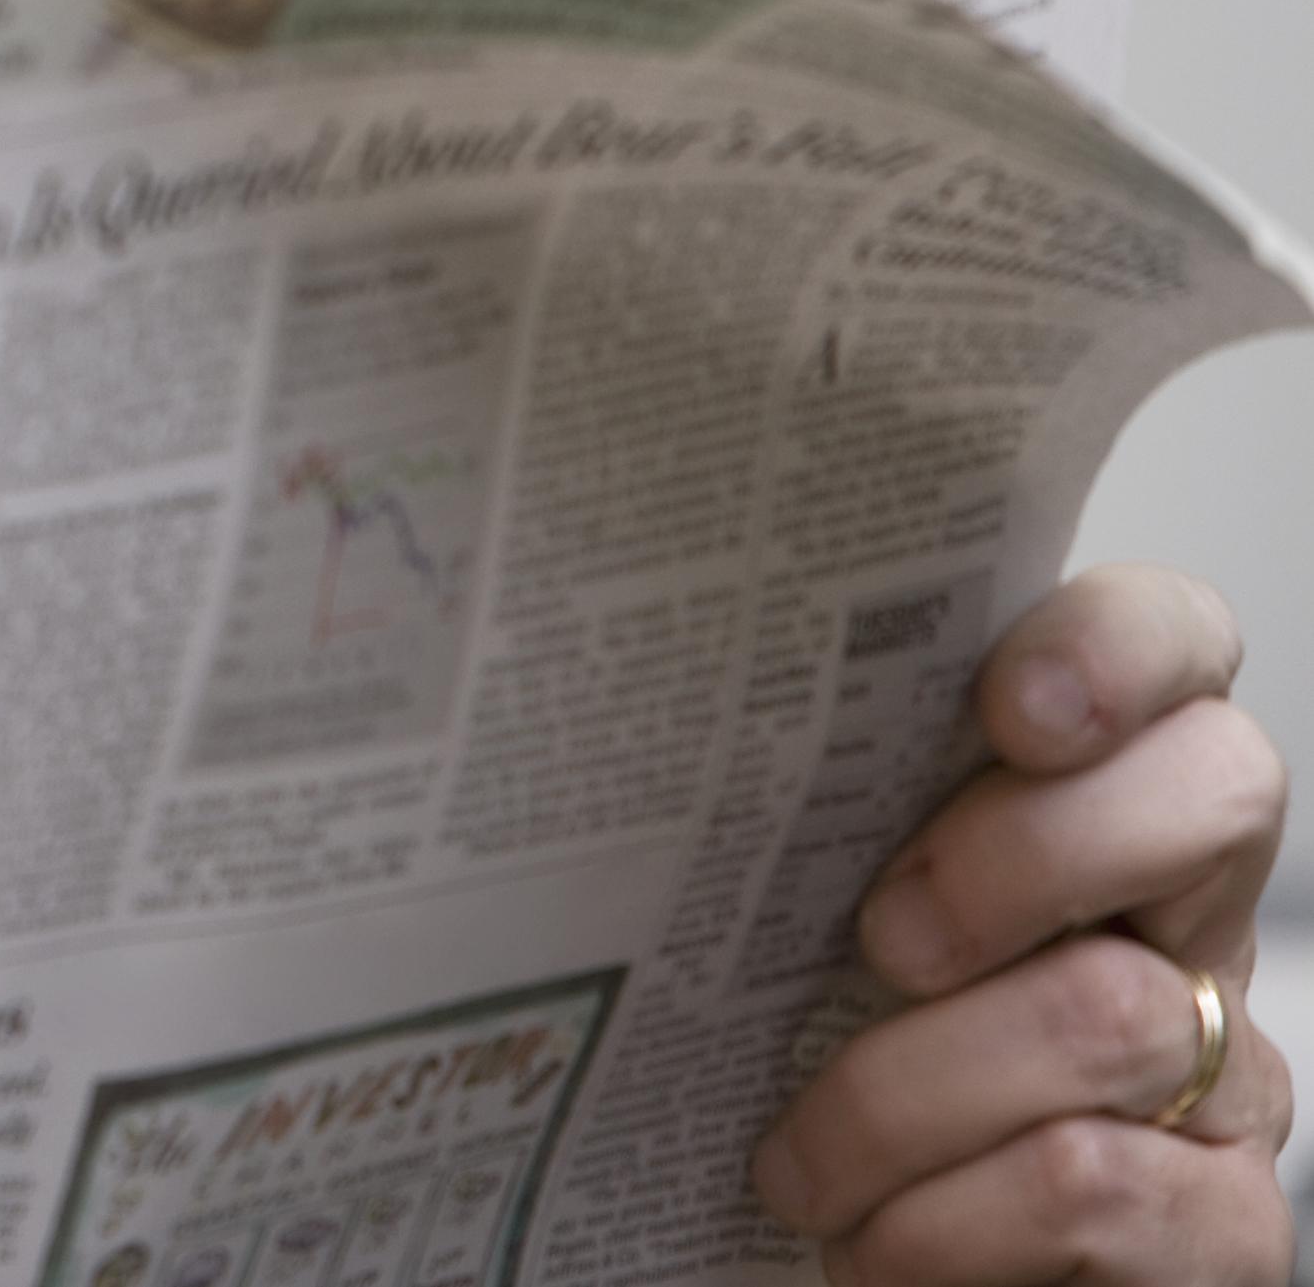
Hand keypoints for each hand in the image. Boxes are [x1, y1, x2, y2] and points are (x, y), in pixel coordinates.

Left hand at [754, 566, 1293, 1286]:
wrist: (821, 1275)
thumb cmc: (784, 1080)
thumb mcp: (779, 918)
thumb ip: (786, 807)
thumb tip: (643, 703)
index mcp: (1077, 807)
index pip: (1174, 645)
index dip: (1121, 645)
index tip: (1007, 705)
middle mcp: (1181, 919)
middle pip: (1218, 790)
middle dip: (1031, 850)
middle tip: (880, 938)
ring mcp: (1225, 1072)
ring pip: (1112, 1012)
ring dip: (904, 1095)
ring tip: (798, 1164)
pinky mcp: (1224, 1227)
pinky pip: (1098, 1186)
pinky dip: (945, 1224)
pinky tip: (871, 1246)